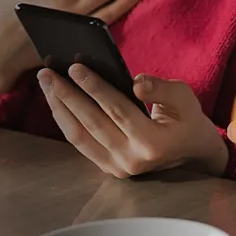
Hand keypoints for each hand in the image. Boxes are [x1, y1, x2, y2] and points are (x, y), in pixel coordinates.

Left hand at [39, 64, 228, 177]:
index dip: (95, 88)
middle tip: (47, 71)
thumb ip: (161, 89)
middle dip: (67, 95)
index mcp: (154, 143)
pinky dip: (65, 119)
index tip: (74, 67)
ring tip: (45, 81)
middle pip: (92, 123)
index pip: (118, 111)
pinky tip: (54, 98)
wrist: (190, 152)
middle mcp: (133, 161)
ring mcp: (118, 168)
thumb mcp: (185, 98)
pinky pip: (80, 142)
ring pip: (79, 135)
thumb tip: (136, 82)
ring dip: (59, 107)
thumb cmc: (186, 118)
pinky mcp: (108, 168)